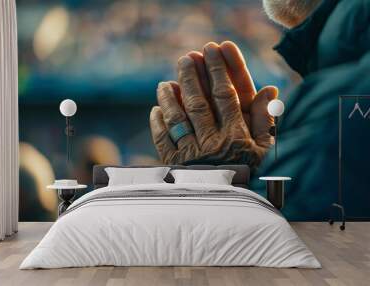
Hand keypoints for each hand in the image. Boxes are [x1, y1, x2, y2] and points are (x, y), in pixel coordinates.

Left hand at [150, 41, 277, 168]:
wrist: (228, 209)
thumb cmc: (249, 176)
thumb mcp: (264, 151)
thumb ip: (265, 121)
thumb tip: (269, 90)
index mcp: (236, 136)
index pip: (226, 95)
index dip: (219, 70)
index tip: (213, 50)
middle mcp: (212, 142)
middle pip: (199, 102)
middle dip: (192, 76)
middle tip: (186, 58)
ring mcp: (191, 153)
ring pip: (177, 118)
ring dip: (170, 98)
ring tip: (165, 83)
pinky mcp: (176, 165)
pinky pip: (163, 140)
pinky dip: (158, 124)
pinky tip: (156, 110)